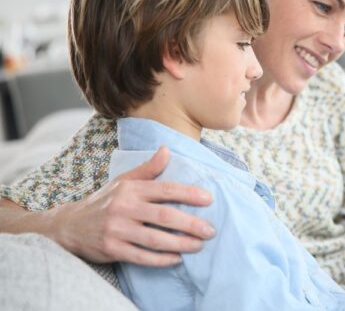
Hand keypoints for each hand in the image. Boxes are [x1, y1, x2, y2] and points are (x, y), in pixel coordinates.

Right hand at [50, 147, 214, 266]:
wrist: (69, 226)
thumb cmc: (105, 201)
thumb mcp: (124, 181)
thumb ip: (148, 169)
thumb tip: (167, 149)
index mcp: (130, 189)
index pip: (165, 189)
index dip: (188, 194)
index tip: (209, 199)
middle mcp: (123, 208)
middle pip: (164, 215)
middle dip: (190, 224)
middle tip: (210, 230)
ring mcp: (117, 230)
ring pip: (155, 238)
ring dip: (180, 243)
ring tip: (199, 245)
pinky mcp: (112, 249)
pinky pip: (142, 256)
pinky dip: (161, 259)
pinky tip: (177, 259)